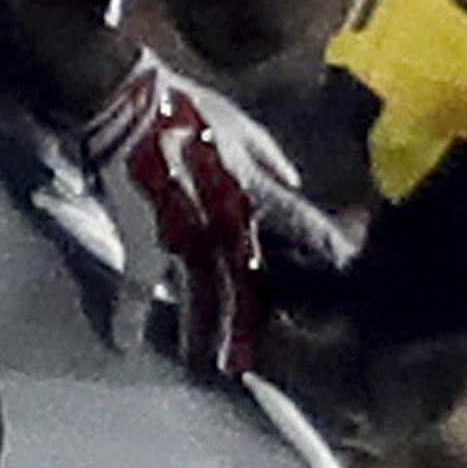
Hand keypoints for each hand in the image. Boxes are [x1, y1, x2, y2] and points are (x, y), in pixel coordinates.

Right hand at [84, 51, 356, 374]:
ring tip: (207, 362)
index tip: (341, 275)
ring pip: (201, 295)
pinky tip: (124, 342)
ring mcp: (184, 237)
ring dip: (204, 331)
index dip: (324, 248)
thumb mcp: (238, 122)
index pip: (300, 224)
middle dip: (257, 318)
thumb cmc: (184, 108)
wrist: (128, 105)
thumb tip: (294, 180)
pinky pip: (137, 286)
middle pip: (250, 280)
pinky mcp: (141, 242)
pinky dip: (129, 315)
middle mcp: (225, 222)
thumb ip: (268, 156)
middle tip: (261, 354)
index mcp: (253, 190)